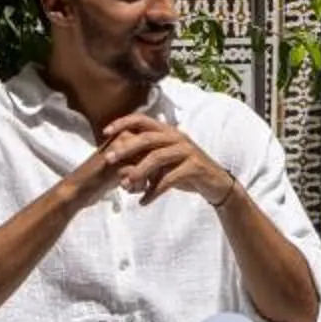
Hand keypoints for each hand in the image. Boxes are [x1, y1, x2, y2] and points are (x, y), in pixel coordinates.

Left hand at [96, 113, 236, 207]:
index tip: (105, 132)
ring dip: (139, 171)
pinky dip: (154, 191)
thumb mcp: (164, 162)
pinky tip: (143, 202)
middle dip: (126, 148)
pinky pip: (170, 178)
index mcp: (168, 131)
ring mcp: (187, 151)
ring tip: (125, 185)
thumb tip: (117, 165)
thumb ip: (145, 159)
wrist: (215, 183)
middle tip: (109, 159)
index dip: (123, 122)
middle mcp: (177, 137)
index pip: (143, 119)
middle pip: (147, 138)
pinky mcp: (194, 166)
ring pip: (157, 157)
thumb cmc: (184, 171)